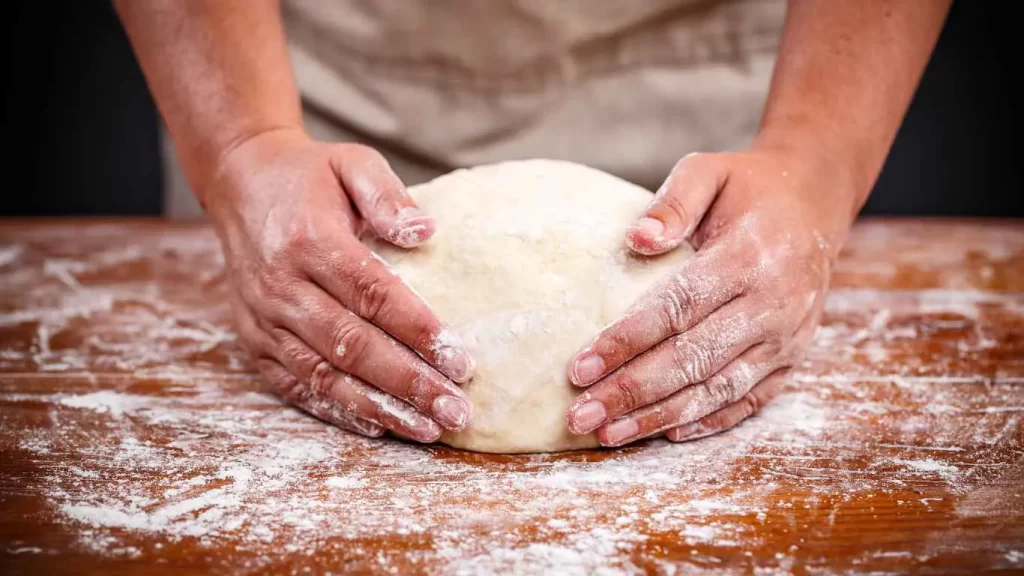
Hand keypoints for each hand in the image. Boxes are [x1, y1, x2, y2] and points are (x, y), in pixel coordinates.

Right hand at [204, 129, 474, 441]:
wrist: (239, 182)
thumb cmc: (309, 177)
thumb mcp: (352, 162)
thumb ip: (388, 194)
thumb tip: (427, 232)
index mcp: (309, 240)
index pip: (371, 294)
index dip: (418, 331)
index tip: (462, 361)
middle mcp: (280, 286)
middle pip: (352, 345)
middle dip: (409, 383)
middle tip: (458, 411)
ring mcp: (262, 319)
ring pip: (324, 375)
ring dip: (379, 407)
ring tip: (428, 428)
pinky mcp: (253, 341)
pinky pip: (295, 385)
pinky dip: (336, 410)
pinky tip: (378, 427)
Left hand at [565, 145, 858, 445]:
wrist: (815, 202)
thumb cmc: (748, 188)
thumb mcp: (710, 170)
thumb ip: (674, 200)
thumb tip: (637, 239)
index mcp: (749, 257)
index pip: (677, 307)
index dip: (626, 341)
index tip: (578, 367)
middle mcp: (773, 305)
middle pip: (692, 359)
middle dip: (631, 392)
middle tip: (579, 416)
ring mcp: (787, 338)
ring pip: (717, 390)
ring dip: (659, 417)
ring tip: (608, 435)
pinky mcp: (791, 360)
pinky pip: (747, 402)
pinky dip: (706, 422)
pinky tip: (662, 433)